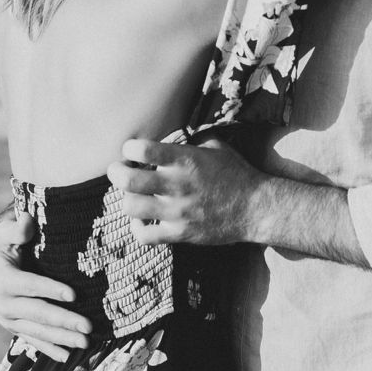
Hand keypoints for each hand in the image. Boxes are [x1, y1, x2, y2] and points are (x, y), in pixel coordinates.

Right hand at [0, 210, 90, 359]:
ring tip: (85, 343)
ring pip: (38, 331)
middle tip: (88, 326)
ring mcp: (8, 319)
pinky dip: (50, 349)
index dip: (51, 290)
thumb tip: (27, 221)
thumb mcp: (3, 232)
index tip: (73, 294)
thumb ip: (16, 227)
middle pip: (38, 313)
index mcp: (3, 280)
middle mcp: (4, 304)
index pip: (30, 286)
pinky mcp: (14, 326)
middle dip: (64, 321)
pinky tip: (68, 356)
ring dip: (62, 338)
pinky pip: (33, 339)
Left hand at [107, 138, 265, 245]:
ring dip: (126, 198)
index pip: (142, 149)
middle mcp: (177, 185)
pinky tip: (143, 219)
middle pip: (127, 179)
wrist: (256, 208)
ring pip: (131, 207)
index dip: (129, 148)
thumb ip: (188, 141)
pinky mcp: (180, 233)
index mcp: (185, 160)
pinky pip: (144, 235)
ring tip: (132, 194)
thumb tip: (168, 135)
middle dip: (116, 172)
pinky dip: (137, 227)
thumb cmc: (235, 174)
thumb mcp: (215, 146)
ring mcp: (177, 212)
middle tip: (119, 170)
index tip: (132, 150)